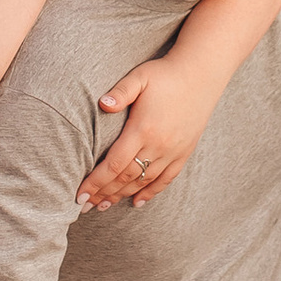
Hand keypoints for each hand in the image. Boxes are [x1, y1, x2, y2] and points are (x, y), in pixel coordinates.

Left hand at [79, 51, 213, 208]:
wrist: (202, 74)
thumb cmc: (165, 74)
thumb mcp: (139, 77)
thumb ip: (120, 92)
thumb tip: (102, 104)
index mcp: (142, 129)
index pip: (114, 164)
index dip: (95, 182)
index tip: (79, 195)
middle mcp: (159, 145)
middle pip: (126, 178)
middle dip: (103, 194)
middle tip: (84, 206)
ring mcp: (173, 151)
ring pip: (144, 181)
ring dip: (122, 196)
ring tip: (103, 205)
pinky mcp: (184, 152)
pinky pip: (166, 179)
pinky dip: (151, 193)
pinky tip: (137, 202)